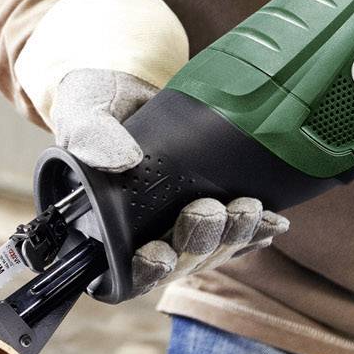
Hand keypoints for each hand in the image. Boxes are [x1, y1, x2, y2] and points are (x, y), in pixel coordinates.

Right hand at [44, 67, 289, 298]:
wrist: (129, 82)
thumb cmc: (95, 101)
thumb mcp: (81, 111)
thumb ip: (91, 135)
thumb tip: (124, 160)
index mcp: (103, 225)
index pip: (124, 271)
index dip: (146, 272)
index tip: (158, 252)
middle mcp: (143, 232)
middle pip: (178, 263)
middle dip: (201, 244)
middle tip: (212, 210)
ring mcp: (180, 222)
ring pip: (212, 251)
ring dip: (234, 237)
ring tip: (247, 209)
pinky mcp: (209, 202)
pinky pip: (237, 232)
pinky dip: (256, 231)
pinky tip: (272, 223)